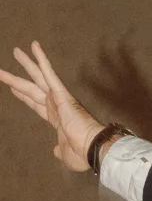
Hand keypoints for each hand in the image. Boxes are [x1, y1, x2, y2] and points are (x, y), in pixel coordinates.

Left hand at [0, 42, 101, 172]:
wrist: (93, 148)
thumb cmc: (82, 153)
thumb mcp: (64, 154)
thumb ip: (58, 150)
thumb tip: (55, 151)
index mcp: (57, 120)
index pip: (36, 105)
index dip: (24, 97)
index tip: (14, 89)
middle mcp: (56, 106)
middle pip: (32, 88)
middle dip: (18, 78)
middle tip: (9, 67)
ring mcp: (58, 98)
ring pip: (37, 77)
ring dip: (26, 64)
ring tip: (15, 50)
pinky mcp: (61, 93)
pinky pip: (49, 73)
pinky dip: (42, 60)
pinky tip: (34, 46)